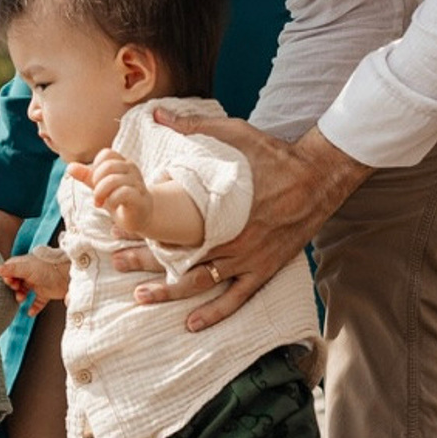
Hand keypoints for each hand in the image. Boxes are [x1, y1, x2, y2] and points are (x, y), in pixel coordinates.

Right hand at [0, 252, 68, 315]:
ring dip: (20, 296)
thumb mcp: (26, 268)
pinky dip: (33, 308)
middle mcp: (31, 273)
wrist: (67, 275)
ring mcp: (38, 283)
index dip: (7, 275)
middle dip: (13, 286)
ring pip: (25, 291)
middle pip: (16, 280)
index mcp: (25, 265)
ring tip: (21, 298)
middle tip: (15, 289)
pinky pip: (37, 302)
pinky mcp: (46, 293)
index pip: (11, 269)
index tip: (8, 281)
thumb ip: (12, 269)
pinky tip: (30, 312)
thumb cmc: (48, 268)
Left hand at [66, 150, 153, 235]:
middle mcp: (132, 169)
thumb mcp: (100, 187)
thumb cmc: (120, 200)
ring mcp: (137, 183)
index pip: (106, 154)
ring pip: (113, 179)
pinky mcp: (139, 198)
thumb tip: (70, 167)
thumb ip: (86, 177)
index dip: (96, 167)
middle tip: (96, 196)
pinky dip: (111, 200)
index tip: (95, 182)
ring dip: (101, 193)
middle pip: (108, 166)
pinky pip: (122, 192)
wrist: (140, 217)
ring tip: (100, 203)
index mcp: (123, 163)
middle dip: (96, 182)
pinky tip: (111, 206)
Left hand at [136, 111, 371, 329]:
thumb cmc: (275, 154)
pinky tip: (192, 324)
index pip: (170, 225)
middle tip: (117, 263)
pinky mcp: (265, 269)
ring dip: (170, 291)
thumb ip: (194, 126)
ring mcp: (247, 258)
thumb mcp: (234, 133)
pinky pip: (237, 298)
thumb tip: (158, 112)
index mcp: (217, 209)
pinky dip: (215, 313)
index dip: (141, 230)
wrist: (320, 175)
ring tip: (141, 297)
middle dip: (144, 260)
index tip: (116, 231)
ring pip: (201, 282)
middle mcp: (228, 239)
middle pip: (178, 255)